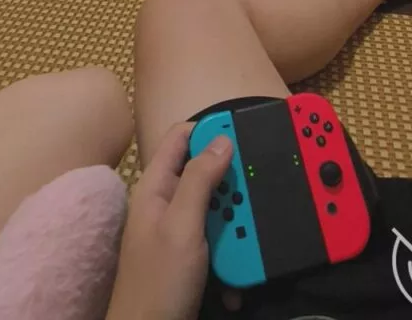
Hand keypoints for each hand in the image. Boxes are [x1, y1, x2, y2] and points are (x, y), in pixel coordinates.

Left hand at [107, 123, 232, 319]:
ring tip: (249, 243)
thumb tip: (223, 139)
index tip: (245, 136)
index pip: (181, 137)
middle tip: (255, 197)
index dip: (210, 131)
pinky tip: (238, 278)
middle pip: (206, 174)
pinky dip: (232, 257)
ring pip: (218, 210)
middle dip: (232, 187)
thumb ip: (201, 179)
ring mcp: (179, 231)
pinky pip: (219, 243)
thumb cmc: (160, 280)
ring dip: (236, 228)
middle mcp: (167, 202)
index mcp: (157, 186)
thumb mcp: (182, 225)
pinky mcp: (192, 258)